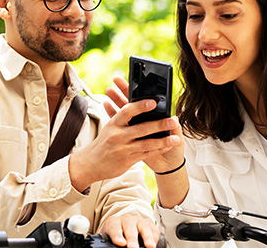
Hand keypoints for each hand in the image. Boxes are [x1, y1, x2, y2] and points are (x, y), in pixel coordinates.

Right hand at [69, 77, 179, 191]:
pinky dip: (158, 149)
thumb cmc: (103, 143)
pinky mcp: (127, 160)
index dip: (140, 106)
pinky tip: (167, 146)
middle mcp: (118, 135)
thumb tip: (140, 106)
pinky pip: (146, 154)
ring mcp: (123, 149)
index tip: (153, 102)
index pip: (127, 110)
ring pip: (147, 143)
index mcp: (114, 123)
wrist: (90, 164)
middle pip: (141, 128)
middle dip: (159, 124)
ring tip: (176, 138)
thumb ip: (123, 118)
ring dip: (163, 140)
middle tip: (173, 120)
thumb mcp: (109, 127)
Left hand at [99, 214, 159, 247]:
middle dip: (132, 237)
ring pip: (143, 226)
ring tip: (149, 246)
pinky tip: (154, 243)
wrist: (121, 226)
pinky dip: (155, 236)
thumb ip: (107, 243)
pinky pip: (154, 228)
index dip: (117, 235)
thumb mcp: (107, 238)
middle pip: (129, 226)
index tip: (120, 243)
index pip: (114, 228)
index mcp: (113, 222)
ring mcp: (138, 220)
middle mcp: (126, 219)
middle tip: (132, 247)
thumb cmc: (114, 235)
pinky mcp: (148, 224)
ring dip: (147, 236)